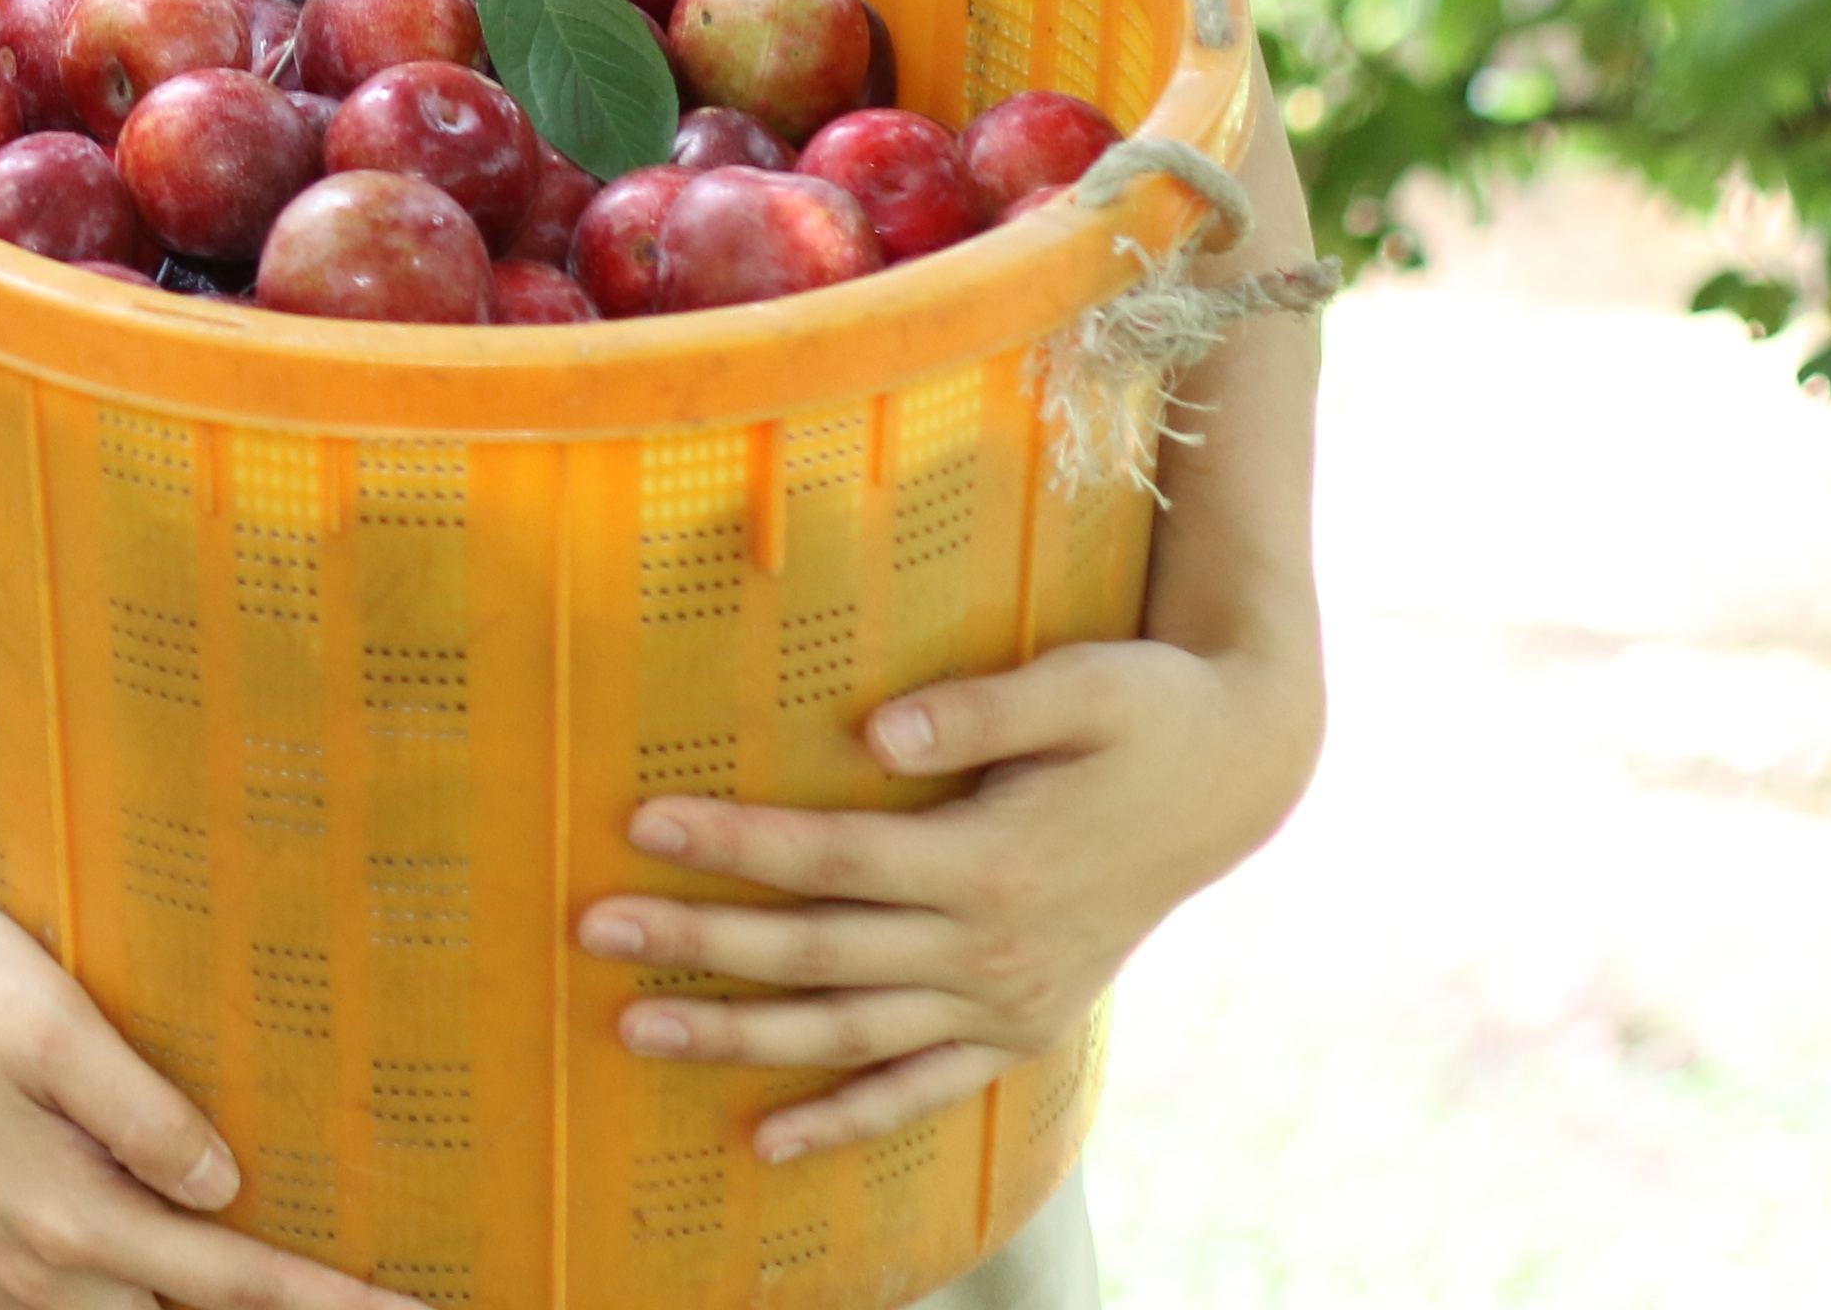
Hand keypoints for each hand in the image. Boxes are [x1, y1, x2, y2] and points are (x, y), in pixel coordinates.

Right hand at [0, 867, 422, 1309]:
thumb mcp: (49, 1024)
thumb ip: (143, 1113)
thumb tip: (224, 1188)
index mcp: (66, 1217)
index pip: (230, 1280)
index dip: (327, 1300)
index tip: (415, 1308)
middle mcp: (28, 1266)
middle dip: (262, 1308)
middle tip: (351, 1286)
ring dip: (188, 1297)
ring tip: (259, 1265)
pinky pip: (59, 1296)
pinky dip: (122, 1287)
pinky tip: (145, 1251)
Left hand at [575, 632, 1321, 1160]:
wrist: (1240, 779)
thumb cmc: (1146, 712)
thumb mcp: (1081, 687)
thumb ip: (979, 710)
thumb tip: (875, 727)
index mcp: (994, 862)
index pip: (834, 858)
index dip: (737, 844)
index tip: (643, 822)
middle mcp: (993, 950)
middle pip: (819, 955)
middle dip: (700, 944)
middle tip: (590, 926)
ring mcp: (1007, 1002)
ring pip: (849, 1035)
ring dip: (738, 1040)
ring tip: (629, 1031)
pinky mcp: (1022, 1028)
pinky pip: (922, 1092)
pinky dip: (844, 1121)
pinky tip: (766, 1143)